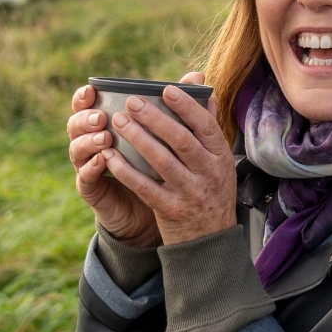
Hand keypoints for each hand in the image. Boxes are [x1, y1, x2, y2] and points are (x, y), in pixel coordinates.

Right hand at [69, 81, 164, 248]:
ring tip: (105, 136)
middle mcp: (93, 142)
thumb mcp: (165, 138)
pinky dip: (93, 167)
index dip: (84, 97)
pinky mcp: (91, 189)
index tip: (93, 88)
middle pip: (77, 124)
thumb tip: (198, 77)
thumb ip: (177, 107)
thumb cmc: (158, 166)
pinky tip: (104, 159)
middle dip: (86, 117)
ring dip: (89, 141)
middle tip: (102, 115)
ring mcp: (89, 166)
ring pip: (78, 149)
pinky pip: (86, 177)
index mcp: (105, 124)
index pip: (86, 105)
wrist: (150, 209)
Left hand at [98, 72, 237, 245]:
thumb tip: (206, 92)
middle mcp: (208, 174)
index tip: (166, 89)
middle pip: (181, 140)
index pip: (205, 126)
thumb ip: (209, 129)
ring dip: (138, 139)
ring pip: (162, 161)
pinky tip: (110, 156)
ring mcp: (190, 193)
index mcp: (220, 158)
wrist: (210, 241)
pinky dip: (126, 171)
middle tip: (131, 102)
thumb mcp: (219, 163)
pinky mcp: (170, 210)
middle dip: (155, 118)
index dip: (186, 106)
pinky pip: (145, 187)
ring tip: (118, 122)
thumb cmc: (211, 193)